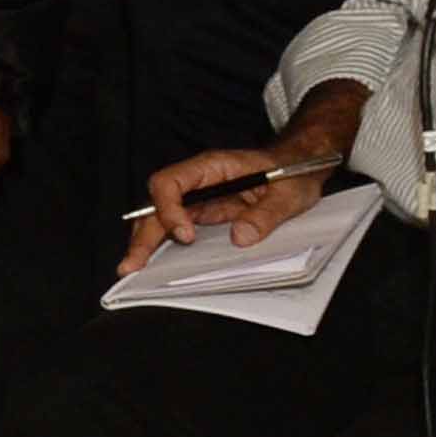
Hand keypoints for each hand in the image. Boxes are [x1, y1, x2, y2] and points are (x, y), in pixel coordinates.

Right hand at [123, 86, 365, 272]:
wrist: (303, 167)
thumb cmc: (295, 171)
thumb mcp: (289, 193)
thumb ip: (266, 214)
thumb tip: (240, 237)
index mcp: (212, 168)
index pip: (171, 182)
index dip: (169, 209)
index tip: (186, 235)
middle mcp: (199, 183)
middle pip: (157, 204)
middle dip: (143, 234)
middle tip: (132, 265)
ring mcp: (200, 199)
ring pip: (161, 218)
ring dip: (146, 242)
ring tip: (133, 269)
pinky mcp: (206, 215)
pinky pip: (178, 229)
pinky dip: (164, 246)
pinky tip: (155, 266)